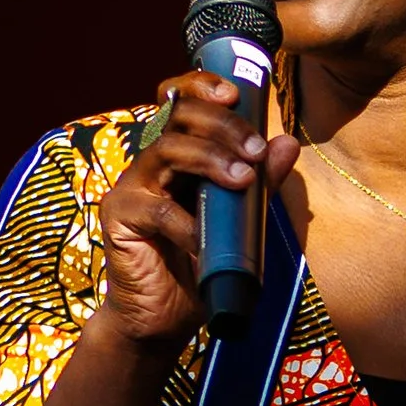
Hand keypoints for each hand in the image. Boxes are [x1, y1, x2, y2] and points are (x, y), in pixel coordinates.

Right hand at [94, 72, 300, 351]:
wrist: (165, 319)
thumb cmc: (200, 266)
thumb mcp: (241, 221)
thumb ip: (261, 183)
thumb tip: (287, 143)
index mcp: (179, 154)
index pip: (181, 100)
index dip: (202, 86)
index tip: (236, 94)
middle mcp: (152, 162)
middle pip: (179, 116)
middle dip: (223, 126)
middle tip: (255, 151)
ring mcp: (132, 186)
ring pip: (167, 149)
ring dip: (210, 159)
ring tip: (242, 181)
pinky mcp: (119, 217)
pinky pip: (156, 208)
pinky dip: (187, 222)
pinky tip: (206, 240)